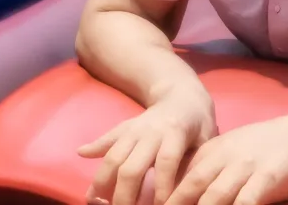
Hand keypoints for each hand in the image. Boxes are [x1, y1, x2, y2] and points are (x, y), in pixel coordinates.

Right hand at [79, 87, 217, 204]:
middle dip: (126, 195)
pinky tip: (81, 155)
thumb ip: (195, 160)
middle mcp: (151, 131)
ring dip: (103, 182)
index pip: (166, 163)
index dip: (162, 187)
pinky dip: (93, 148)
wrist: (181, 93)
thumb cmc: (198, 122)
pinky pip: (106, 139)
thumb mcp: (206, 137)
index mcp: (175, 133)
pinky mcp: (123, 128)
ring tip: (97, 201)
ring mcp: (134, 129)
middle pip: (132, 166)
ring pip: (114, 157)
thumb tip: (186, 188)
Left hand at [164, 118, 287, 204]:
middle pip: (192, 189)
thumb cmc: (263, 147)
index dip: (167, 200)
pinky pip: (247, 202)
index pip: (182, 179)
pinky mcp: (268, 177)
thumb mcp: (229, 149)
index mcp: (212, 151)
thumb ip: (206, 167)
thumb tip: (176, 194)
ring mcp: (247, 166)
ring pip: (216, 197)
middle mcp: (226, 157)